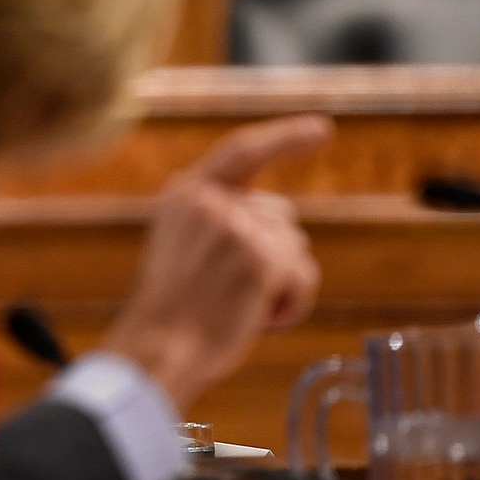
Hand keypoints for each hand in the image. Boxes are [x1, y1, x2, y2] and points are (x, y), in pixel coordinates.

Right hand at [100, 114, 332, 411]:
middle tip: (234, 293)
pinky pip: (304, 275)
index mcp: (183, 195)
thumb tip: (280, 222)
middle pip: (279, 215)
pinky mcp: (262, 257)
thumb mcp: (182, 248)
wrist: (157, 351)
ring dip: (282, 283)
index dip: (284, 137)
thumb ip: (219, 221)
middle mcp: (209, 201)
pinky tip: (257, 319)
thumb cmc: (171, 316)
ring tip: (241, 308)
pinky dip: (292, 304)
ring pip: (295, 246)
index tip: (322, 129)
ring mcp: (237, 225)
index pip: (241, 151)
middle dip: (275, 254)